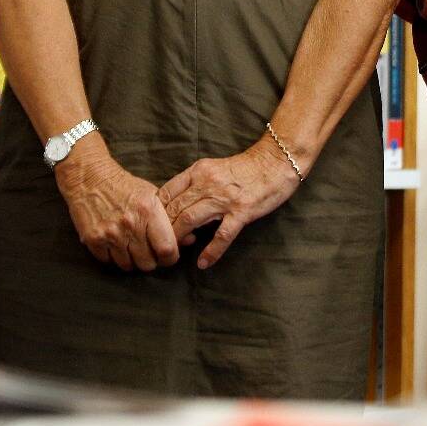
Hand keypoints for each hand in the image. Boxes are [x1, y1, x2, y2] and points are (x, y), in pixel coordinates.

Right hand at [56, 149, 179, 272]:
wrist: (90, 176)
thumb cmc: (124, 186)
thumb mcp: (152, 195)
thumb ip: (170, 219)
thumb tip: (189, 240)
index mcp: (149, 211)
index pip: (167, 249)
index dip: (170, 258)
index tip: (168, 256)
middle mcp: (130, 224)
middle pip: (148, 263)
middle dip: (151, 261)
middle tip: (148, 252)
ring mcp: (110, 233)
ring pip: (128, 266)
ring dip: (131, 260)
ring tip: (131, 247)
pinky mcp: (92, 239)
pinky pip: (108, 262)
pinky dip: (113, 257)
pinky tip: (115, 244)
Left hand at [159, 137, 302, 269]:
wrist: (275, 162)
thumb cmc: (244, 168)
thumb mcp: (212, 168)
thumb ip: (194, 184)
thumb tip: (175, 205)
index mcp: (198, 171)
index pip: (166, 193)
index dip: (155, 213)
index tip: (151, 227)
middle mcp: (207, 183)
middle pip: (173, 209)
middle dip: (162, 230)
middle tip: (157, 246)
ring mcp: (224, 198)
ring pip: (190, 220)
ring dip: (178, 239)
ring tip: (173, 255)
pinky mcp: (242, 211)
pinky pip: (222, 235)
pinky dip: (211, 251)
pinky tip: (203, 263)